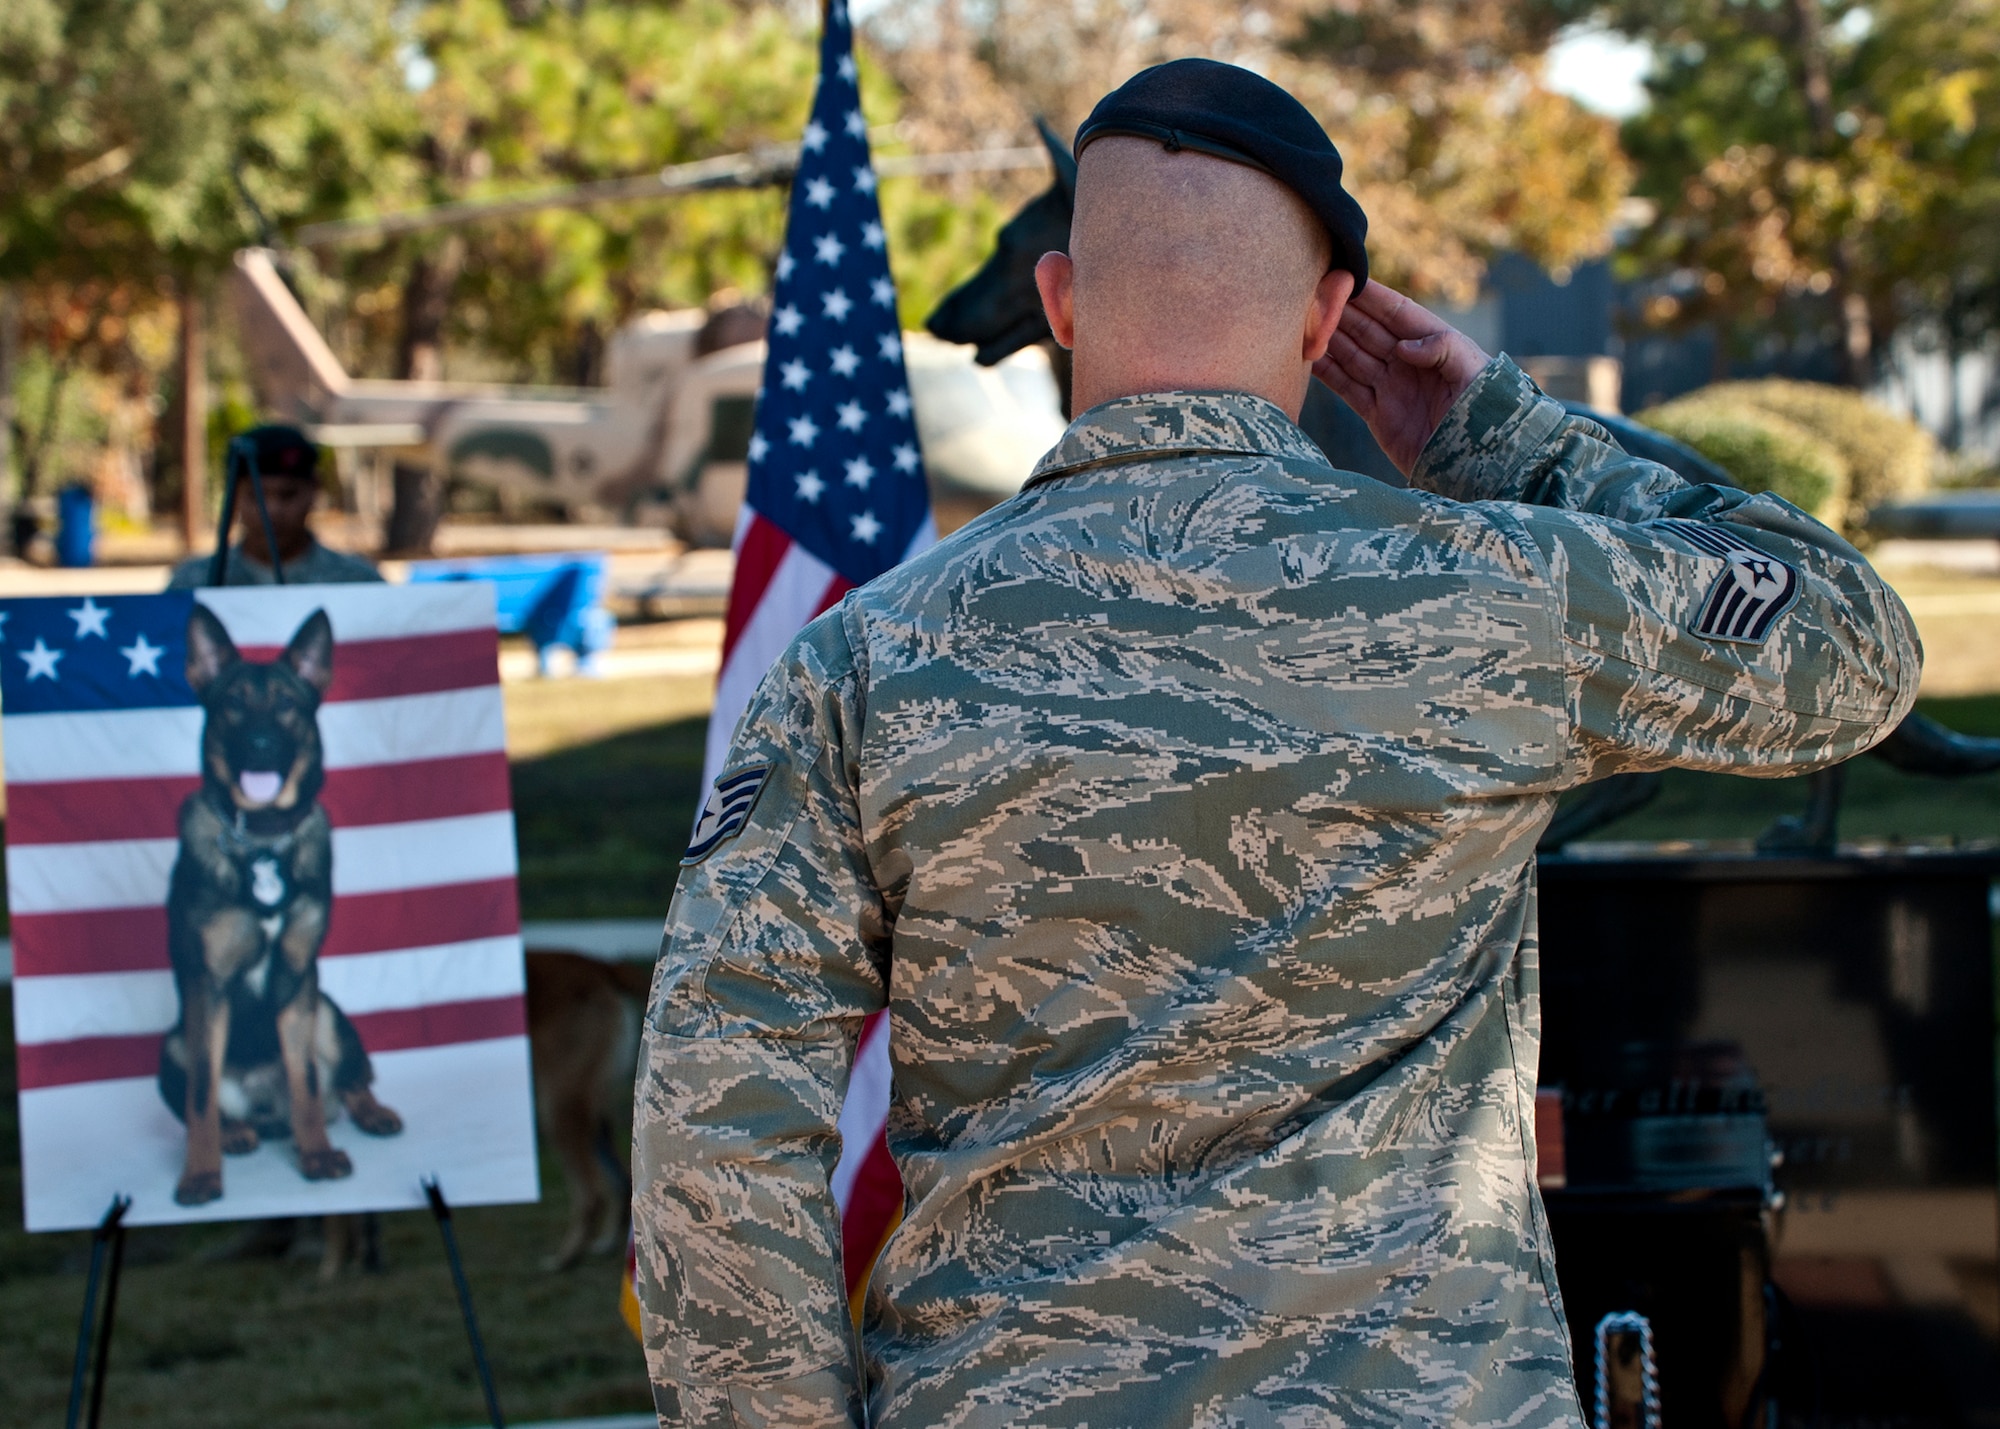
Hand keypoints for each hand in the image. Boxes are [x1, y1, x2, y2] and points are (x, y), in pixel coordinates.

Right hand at [1312, 281, 1490, 476]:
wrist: (1478, 467)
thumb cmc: (1486, 414)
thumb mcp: (1474, 374)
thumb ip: (1444, 349)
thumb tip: (1404, 346)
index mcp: (1435, 345)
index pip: (1397, 313)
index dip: (1371, 295)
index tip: (1345, 276)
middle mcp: (1409, 362)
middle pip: (1368, 330)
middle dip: (1342, 312)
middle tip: (1313, 294)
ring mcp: (1391, 387)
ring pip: (1352, 355)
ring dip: (1329, 338)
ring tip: (1302, 321)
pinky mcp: (1378, 415)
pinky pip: (1347, 387)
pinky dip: (1327, 373)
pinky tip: (1308, 358)